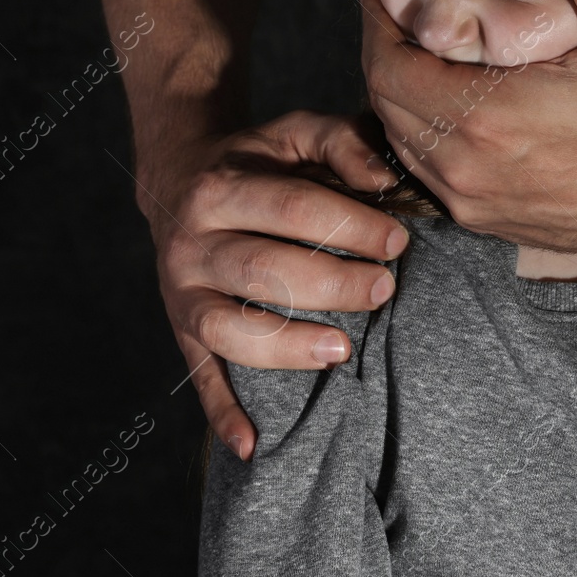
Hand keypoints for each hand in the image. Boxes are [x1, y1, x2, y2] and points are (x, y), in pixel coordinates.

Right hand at [144, 109, 409, 461]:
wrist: (178, 178)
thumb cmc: (259, 161)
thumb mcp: (296, 131)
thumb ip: (342, 142)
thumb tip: (382, 181)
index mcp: (220, 186)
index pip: (290, 206)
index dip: (348, 225)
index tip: (398, 242)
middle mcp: (190, 242)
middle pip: (263, 269)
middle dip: (331, 283)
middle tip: (385, 290)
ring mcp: (182, 292)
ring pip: (229, 328)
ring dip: (286, 345)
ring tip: (342, 350)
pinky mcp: (181, 330)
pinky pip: (199, 377)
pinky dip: (223, 414)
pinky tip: (254, 444)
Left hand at [360, 0, 576, 258]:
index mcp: (485, 116)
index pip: (389, 67)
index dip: (377, 26)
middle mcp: (464, 164)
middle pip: (383, 103)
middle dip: (383, 55)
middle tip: (395, 18)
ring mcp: (468, 198)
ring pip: (398, 140)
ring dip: (398, 98)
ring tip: (417, 56)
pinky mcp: (480, 219)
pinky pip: (423, 173)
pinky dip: (419, 136)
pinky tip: (444, 107)